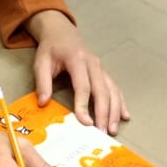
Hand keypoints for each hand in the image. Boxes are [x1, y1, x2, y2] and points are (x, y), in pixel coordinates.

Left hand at [25, 10, 129, 134]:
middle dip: (104, 113)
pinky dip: (120, 102)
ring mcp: (101, 68)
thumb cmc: (51, 49)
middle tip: (103, 133)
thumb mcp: (41, 62)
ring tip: (113, 129)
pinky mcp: (103, 72)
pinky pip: (115, 88)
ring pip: (112, 90)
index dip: (84, 105)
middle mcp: (93, 64)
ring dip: (114, 111)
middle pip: (102, 90)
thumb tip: (43, 103)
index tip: (85, 123)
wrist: (62, 33)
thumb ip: (42, 82)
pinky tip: (124, 115)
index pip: (83, 86)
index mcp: (77, 60)